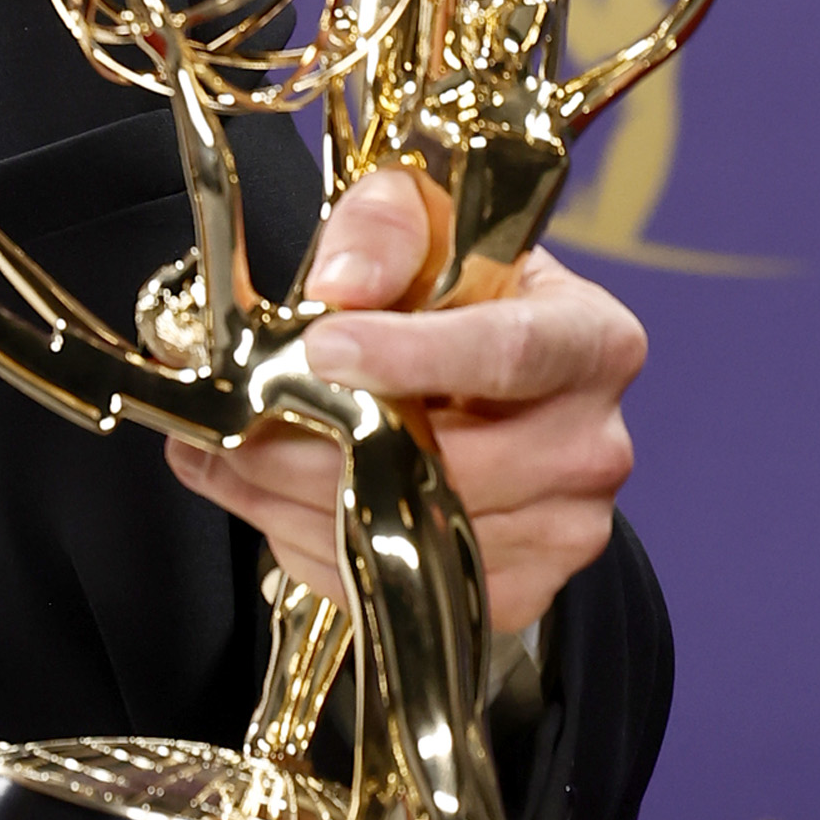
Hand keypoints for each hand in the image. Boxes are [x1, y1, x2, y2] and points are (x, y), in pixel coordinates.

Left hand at [162, 164, 644, 635]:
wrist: (488, 383)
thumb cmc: (457, 298)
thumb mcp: (425, 226)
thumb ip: (381, 229)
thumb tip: (340, 285)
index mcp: (591, 342)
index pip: (507, 353)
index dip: (409, 356)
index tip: (319, 349)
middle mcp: (593, 444)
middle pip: (444, 465)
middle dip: (311, 447)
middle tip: (225, 422)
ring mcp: (565, 530)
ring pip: (407, 535)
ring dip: (292, 502)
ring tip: (227, 457)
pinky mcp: (522, 593)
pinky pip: (399, 587)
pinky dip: (318, 551)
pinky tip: (274, 502)